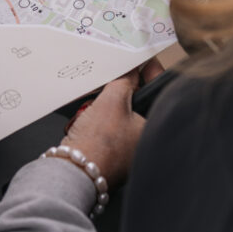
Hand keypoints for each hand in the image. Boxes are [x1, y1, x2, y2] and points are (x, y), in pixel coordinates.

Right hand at [62, 58, 163, 186]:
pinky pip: (109, 126)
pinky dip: (101, 115)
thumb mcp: (113, 101)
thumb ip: (125, 80)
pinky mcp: (111, 153)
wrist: (74, 172)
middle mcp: (145, 141)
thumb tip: (132, 69)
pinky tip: (90, 109)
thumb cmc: (99, 144)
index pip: (158, 92)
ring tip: (97, 92)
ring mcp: (128, 149)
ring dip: (110, 100)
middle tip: (118, 72)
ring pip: (122, 113)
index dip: (150, 72)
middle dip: (127, 86)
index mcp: (155, 130)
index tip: (143, 59)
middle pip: (139, 102)